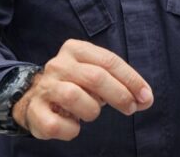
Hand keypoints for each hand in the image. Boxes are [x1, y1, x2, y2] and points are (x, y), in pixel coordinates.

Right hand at [12, 39, 153, 140]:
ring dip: (91, 110)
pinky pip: (57, 124)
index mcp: (75, 49)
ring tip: (90, 112)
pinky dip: (71, 130)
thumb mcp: (94, 74)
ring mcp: (45, 87)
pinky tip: (73, 125)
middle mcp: (58, 65)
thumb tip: (145, 99)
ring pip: (74, 97)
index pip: (109, 60)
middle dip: (119, 95)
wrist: (34, 96)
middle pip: (95, 77)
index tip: (146, 97)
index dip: (131, 79)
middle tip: (131, 108)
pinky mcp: (35, 111)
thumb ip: (119, 82)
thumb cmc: (74, 84)